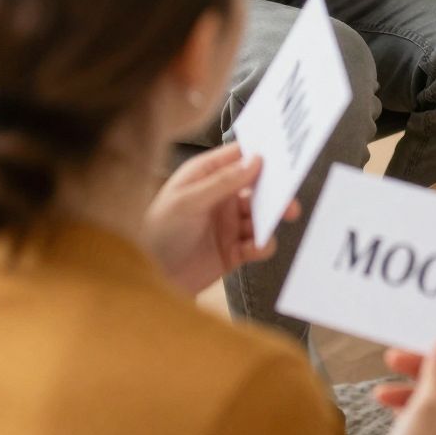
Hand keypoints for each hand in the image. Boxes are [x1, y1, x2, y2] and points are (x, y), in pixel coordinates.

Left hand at [143, 144, 296, 295]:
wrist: (147, 279)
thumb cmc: (155, 233)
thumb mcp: (186, 202)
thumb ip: (222, 182)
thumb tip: (255, 161)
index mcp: (205, 177)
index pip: (239, 158)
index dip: (261, 155)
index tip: (283, 157)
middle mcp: (220, 197)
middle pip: (258, 187)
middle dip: (275, 191)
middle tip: (288, 198)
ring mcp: (228, 224)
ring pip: (262, 215)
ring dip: (272, 218)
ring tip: (277, 222)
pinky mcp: (234, 250)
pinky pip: (257, 244)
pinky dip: (262, 245)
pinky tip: (256, 247)